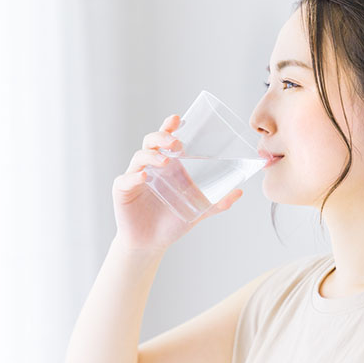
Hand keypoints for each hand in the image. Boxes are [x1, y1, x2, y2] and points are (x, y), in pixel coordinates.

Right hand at [111, 114, 242, 251]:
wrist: (151, 243)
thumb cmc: (172, 222)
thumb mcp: (199, 210)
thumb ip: (218, 202)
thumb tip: (240, 192)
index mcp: (167, 165)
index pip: (166, 139)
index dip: (169, 126)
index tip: (178, 119)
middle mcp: (150, 167)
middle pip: (151, 142)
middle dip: (162, 137)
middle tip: (176, 142)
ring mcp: (135, 177)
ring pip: (139, 157)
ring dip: (152, 155)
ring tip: (166, 160)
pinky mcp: (123, 191)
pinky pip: (126, 179)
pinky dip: (135, 176)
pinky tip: (144, 177)